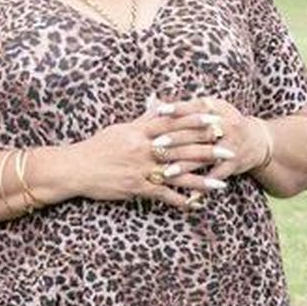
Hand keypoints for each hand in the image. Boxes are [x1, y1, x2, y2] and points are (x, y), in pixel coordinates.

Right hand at [62, 104, 208, 212]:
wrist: (75, 168)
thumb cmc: (98, 147)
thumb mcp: (121, 128)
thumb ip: (144, 117)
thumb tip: (159, 100)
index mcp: (140, 131)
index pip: (173, 123)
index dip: (196, 121)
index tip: (216, 118)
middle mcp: (144, 148)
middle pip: (182, 147)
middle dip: (208, 149)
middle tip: (230, 150)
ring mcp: (141, 169)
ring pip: (178, 174)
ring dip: (202, 180)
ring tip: (222, 184)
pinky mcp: (137, 187)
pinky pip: (163, 195)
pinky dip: (180, 200)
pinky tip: (196, 205)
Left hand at [150, 95, 273, 203]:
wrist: (256, 141)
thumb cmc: (224, 123)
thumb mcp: (211, 110)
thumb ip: (184, 108)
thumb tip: (153, 101)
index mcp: (219, 109)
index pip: (197, 107)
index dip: (179, 108)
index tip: (160, 111)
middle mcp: (227, 125)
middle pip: (199, 131)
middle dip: (177, 138)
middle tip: (155, 144)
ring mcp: (231, 145)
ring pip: (205, 156)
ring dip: (186, 165)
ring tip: (166, 172)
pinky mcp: (235, 164)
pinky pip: (217, 175)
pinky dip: (203, 185)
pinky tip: (189, 195)